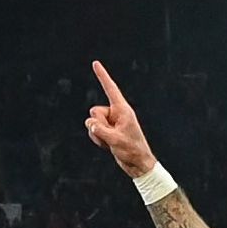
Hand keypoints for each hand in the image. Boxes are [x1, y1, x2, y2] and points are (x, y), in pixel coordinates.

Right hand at [85, 59, 159, 179]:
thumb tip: (89, 123)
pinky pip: (92, 131)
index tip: (95, 63)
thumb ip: (100, 130)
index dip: (102, 76)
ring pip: (91, 122)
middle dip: (98, 124)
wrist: (137, 164)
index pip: (111, 89)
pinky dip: (97, 139)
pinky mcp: (107, 131)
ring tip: (111, 142)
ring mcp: (110, 123)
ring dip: (97, 134)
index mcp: (123, 110)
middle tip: (111, 135)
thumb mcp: (115, 140)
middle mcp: (116, 113)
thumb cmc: (132, 150)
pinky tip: (108, 146)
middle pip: (94, 111)